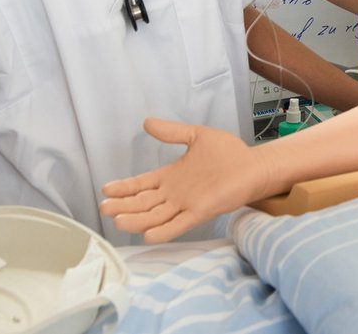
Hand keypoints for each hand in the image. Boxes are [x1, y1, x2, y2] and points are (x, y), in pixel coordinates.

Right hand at [100, 118, 262, 243]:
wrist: (253, 165)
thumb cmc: (228, 153)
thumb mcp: (196, 136)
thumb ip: (172, 132)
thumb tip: (146, 122)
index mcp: (171, 176)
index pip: (141, 184)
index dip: (124, 187)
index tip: (105, 189)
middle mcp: (175, 193)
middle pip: (142, 202)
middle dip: (123, 205)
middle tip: (104, 207)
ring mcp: (186, 204)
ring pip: (155, 216)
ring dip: (137, 219)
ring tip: (118, 221)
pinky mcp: (201, 211)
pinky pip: (178, 224)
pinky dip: (163, 230)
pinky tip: (148, 235)